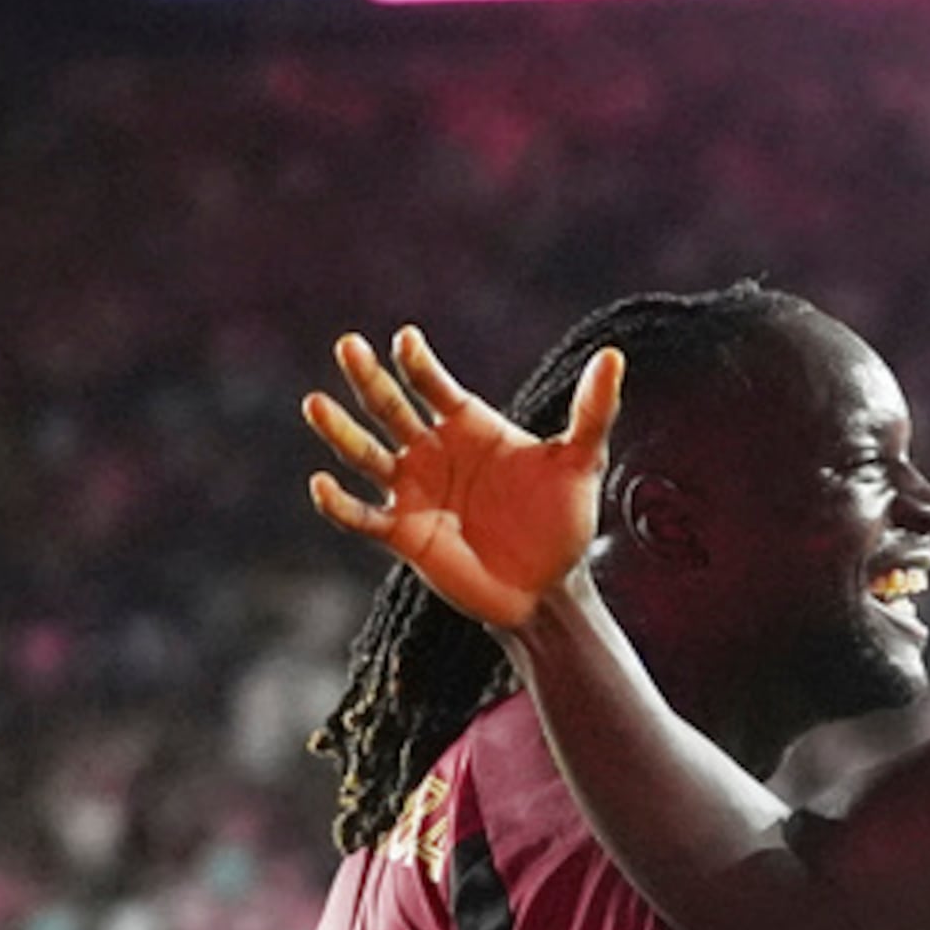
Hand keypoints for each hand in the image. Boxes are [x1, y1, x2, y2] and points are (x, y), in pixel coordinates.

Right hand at [306, 327, 621, 627]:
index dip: (419, 363)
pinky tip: (320, 486)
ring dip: (340, 431)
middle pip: (391, 407)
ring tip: (314, 403)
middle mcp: (433, 451)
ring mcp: (414, 491)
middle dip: (368, 378)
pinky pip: (363, 516)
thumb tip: (615, 357)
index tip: (405, 340)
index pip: (435, 385)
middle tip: (347, 346)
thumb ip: (593, 412)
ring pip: (366, 454)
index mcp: (469, 426)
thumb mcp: (581, 463)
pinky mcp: (403, 534)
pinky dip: (340, 505)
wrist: (548, 589)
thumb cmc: (563, 522)